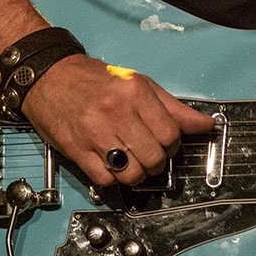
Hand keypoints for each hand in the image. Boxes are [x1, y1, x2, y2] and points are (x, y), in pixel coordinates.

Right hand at [18, 54, 214, 186]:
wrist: (50, 76)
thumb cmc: (94, 79)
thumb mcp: (138, 83)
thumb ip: (173, 107)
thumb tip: (205, 124)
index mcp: (135, 92)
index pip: (171, 134)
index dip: (173, 145)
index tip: (166, 143)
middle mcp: (116, 111)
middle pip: (154, 157)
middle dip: (157, 162)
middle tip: (149, 154)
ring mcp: (95, 132)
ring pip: (132, 174)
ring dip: (137, 174)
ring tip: (132, 161)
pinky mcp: (76, 149)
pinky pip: (105, 179)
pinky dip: (113, 178)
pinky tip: (112, 164)